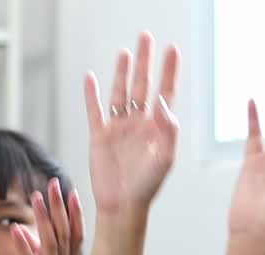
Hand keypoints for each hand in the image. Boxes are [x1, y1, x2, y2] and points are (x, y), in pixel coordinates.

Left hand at [12, 178, 84, 254]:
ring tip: (36, 198)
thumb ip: (40, 252)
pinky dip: (24, 246)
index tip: (72, 192)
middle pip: (65, 235)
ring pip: (50, 246)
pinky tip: (17, 229)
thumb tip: (30, 231)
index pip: (76, 237)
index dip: (76, 214)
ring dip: (44, 220)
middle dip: (60, 208)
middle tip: (54, 185)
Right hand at [84, 32, 179, 216]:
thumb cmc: (147, 187)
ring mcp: (118, 128)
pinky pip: (95, 110)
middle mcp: (138, 123)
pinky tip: (91, 78)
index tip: (173, 50)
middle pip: (142, 85)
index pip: (165, 92)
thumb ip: (168, 131)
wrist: (122, 206)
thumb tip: (163, 103)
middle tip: (147, 37)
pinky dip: (91, 94)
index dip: (169, 71)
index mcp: (157, 128)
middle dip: (145, 61)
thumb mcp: (165, 160)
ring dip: (122, 72)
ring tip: (126, 52)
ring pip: (120, 92)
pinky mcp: (99, 136)